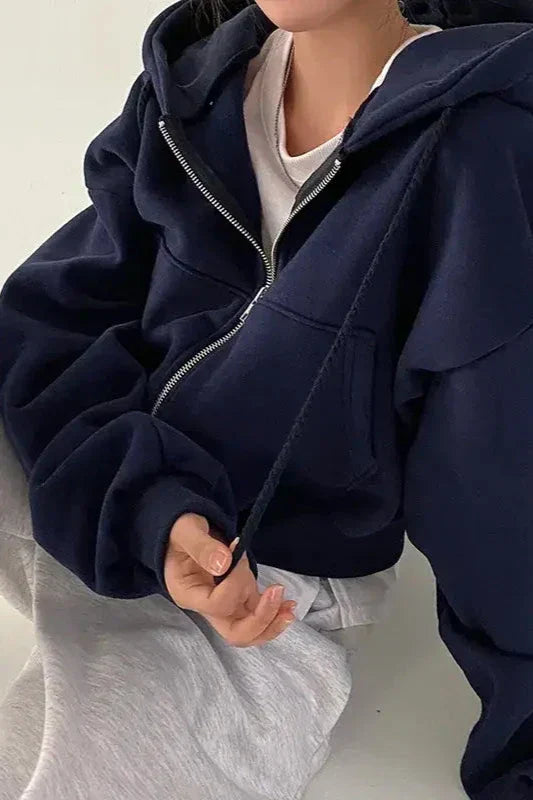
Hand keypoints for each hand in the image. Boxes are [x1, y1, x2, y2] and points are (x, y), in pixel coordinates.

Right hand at [164, 512, 296, 646]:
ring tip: (290, 606)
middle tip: (277, 594)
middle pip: (235, 632)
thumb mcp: (186, 530)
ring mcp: (224, 605)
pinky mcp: (238, 598)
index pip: (217, 604)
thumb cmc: (180, 531)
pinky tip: (288, 604)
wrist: (182, 533)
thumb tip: (223, 564)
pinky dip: (274, 612)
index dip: (235, 583)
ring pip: (250, 629)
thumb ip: (202, 547)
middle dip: (260, 619)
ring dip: (272, 620)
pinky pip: (257, 614)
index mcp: (188, 594)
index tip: (237, 551)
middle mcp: (206, 607)